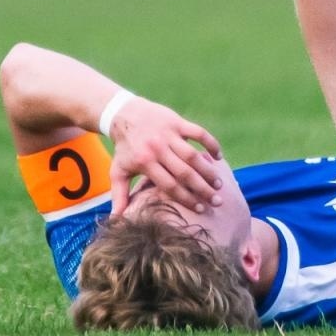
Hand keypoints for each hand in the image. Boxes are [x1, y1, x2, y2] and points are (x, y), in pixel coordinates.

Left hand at [107, 97, 224, 214]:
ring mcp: (168, 134)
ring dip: (208, 170)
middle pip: (184, 173)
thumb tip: (116, 221)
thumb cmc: (123, 148)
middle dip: (202, 189)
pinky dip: (211, 143)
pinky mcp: (177, 122)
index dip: (186, 198)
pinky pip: (198, 132)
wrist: (123, 114)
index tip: (200, 209)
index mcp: (144, 162)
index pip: (169, 185)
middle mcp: (157, 148)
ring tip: (220, 184)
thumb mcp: (118, 171)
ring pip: (193, 155)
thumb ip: (119, 196)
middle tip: (217, 201)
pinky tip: (219, 157)